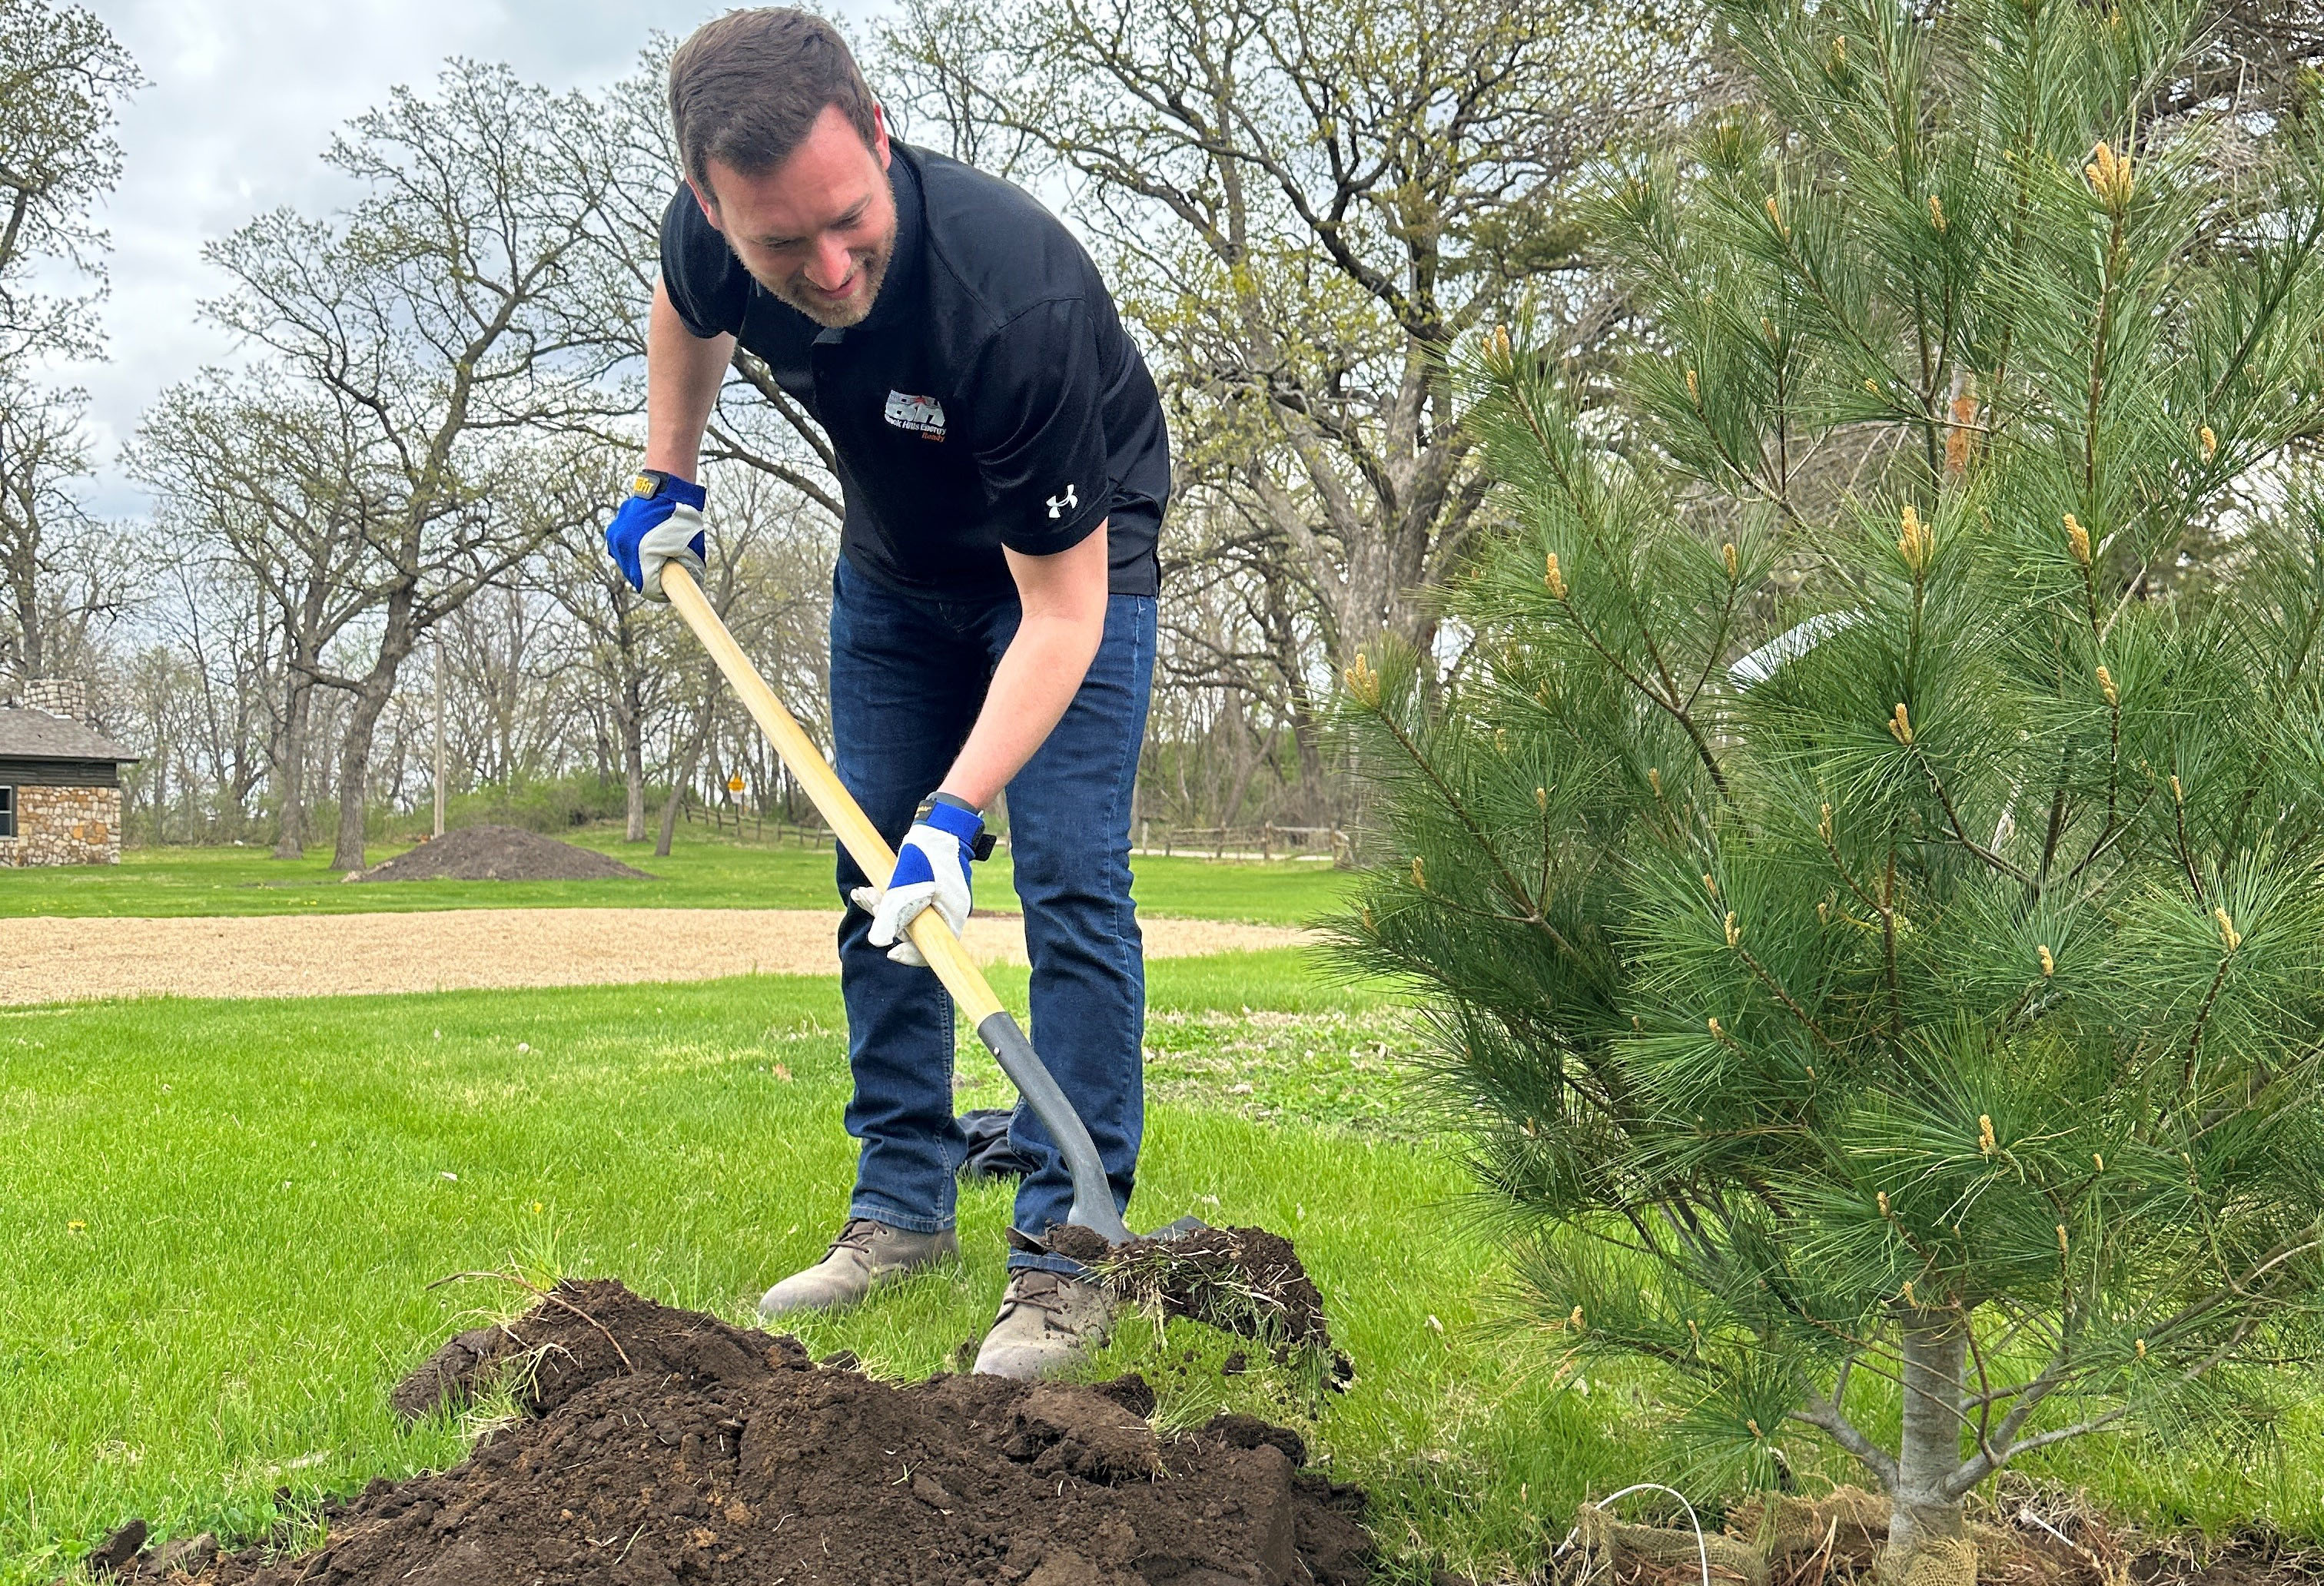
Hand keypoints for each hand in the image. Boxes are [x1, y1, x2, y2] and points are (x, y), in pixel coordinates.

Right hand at [605, 469, 707, 600]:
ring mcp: (617, 538)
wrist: (667, 491)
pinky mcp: (613, 532)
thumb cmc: (683, 519)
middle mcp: (626, 547)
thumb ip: (690, 571)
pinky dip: (633, 552)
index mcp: (644, 552)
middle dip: (650, 578)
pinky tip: (646, 544)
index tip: (668, 591)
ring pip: (627, 565)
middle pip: (635, 577)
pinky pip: (622, 551)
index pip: (647, 587)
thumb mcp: (693, 548)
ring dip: (640, 565)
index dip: (660, 592)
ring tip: (656, 555)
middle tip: (665, 573)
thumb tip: (693, 589)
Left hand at [849, 794, 989, 966]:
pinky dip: (883, 897)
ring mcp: (933, 903)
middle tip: (869, 899)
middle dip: (885, 920)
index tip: (891, 954)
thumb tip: (877, 943)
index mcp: (949, 919)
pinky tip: (864, 890)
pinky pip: (902, 901)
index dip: (911, 957)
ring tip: (860, 893)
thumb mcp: (908, 888)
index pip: (931, 951)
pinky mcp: (924, 891)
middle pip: (912, 932)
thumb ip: (892, 915)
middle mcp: (942, 915)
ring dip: (879, 907)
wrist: (939, 827)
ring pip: (903, 916)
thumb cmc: (928, 857)